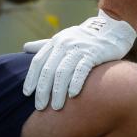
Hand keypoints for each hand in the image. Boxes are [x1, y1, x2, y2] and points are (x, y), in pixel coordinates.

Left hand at [22, 10, 136, 110]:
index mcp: (55, 42)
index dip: (31, 78)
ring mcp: (78, 48)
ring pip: (63, 72)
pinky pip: (82, 69)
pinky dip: (76, 82)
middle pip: (48, 69)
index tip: (27, 94)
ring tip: (56, 107)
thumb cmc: (84, 38)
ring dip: (58, 91)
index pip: (38, 61)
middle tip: (40, 107)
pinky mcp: (94, 53)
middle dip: (43, 90)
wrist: (111, 29)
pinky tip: (72, 96)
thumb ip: (44, 45)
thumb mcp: (63, 38)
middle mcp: (64, 44)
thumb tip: (25, 48)